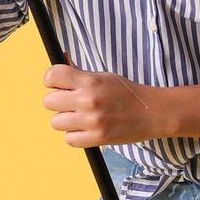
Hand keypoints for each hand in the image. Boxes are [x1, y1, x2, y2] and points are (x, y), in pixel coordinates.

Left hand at [42, 60, 166, 145]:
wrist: (152, 112)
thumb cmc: (127, 93)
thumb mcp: (104, 77)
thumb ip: (79, 72)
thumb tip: (61, 60)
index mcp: (90, 81)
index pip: (52, 76)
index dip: (51, 81)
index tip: (58, 85)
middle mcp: (88, 100)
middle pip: (48, 101)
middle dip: (57, 102)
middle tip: (70, 103)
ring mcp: (92, 121)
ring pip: (55, 122)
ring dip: (65, 120)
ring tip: (80, 117)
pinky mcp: (97, 138)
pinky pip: (69, 139)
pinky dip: (75, 135)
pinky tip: (86, 129)